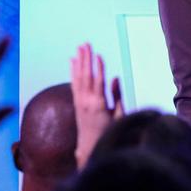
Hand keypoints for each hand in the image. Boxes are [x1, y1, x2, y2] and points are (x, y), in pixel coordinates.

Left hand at [71, 43, 123, 167]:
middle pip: (86, 75)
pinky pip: (74, 83)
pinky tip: (73, 61)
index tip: (98, 54)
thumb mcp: (118, 116)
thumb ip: (116, 95)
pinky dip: (73, 71)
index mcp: (99, 104)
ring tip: (80, 48)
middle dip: (86, 59)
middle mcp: (86, 101)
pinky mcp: (76, 102)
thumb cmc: (109, 132)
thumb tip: (115, 77)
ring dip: (79, 61)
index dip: (99, 67)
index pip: (98, 82)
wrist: (91, 146)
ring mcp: (79, 101)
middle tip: (86, 44)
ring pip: (78, 77)